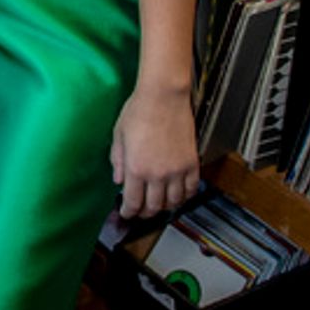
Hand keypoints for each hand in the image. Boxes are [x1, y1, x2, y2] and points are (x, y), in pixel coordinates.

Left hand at [111, 85, 198, 218]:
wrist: (164, 96)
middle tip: (141, 211)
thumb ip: (118, 161)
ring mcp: (177, 170)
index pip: (133, 202)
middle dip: (145, 212)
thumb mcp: (119, 136)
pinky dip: (185, 196)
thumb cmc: (139, 110)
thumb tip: (118, 179)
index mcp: (136, 168)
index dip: (129, 212)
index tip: (127, 213)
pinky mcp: (191, 163)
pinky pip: (191, 188)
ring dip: (165, 207)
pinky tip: (179, 194)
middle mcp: (157, 174)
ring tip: (160, 204)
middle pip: (153, 206)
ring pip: (174, 201)